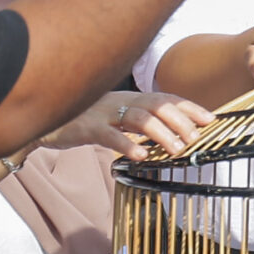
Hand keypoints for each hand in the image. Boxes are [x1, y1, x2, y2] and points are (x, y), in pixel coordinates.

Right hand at [41, 90, 214, 159]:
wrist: (42, 121)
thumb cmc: (83, 121)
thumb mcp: (114, 117)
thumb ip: (138, 123)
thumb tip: (169, 135)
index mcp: (128, 97)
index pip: (164, 98)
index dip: (189, 107)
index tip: (211, 118)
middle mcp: (119, 100)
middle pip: (156, 105)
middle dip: (180, 120)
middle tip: (195, 137)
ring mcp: (102, 113)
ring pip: (138, 119)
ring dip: (161, 133)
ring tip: (177, 149)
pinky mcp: (86, 128)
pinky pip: (110, 135)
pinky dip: (127, 144)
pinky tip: (141, 155)